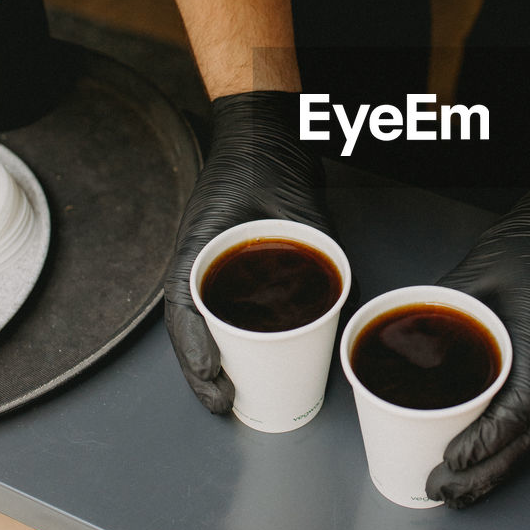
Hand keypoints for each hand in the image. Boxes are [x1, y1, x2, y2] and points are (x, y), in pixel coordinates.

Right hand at [164, 90, 333, 411]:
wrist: (263, 127)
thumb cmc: (266, 156)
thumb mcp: (299, 202)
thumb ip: (319, 243)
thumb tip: (345, 291)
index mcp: (200, 243)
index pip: (183, 304)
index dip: (193, 348)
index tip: (212, 376)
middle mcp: (200, 257)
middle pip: (189, 323)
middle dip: (201, 370)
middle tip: (225, 403)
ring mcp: (212, 261)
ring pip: (202, 320)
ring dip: (211, 361)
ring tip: (231, 395)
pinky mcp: (232, 261)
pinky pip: (225, 306)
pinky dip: (230, 337)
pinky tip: (251, 360)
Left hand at [426, 169, 529, 506]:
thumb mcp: (480, 269)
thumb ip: (443, 303)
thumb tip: (400, 329)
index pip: (518, 407)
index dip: (486, 439)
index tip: (454, 456)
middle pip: (524, 441)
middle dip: (482, 474)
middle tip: (440, 489)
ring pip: (528, 442)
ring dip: (492, 473)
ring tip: (454, 493)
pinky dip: (503, 452)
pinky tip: (479, 465)